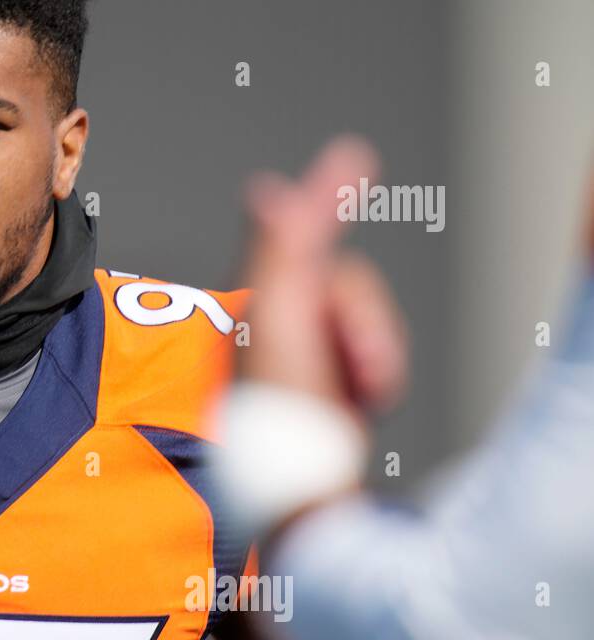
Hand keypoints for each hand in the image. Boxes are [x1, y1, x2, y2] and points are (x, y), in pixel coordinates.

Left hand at [239, 135, 408, 420]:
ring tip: (352, 390)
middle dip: (364, 321)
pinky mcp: (333, 377)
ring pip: (368, 318)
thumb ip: (280, 251)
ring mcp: (307, 349)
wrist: (309, 482)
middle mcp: (278, 319)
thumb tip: (269, 189)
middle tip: (354, 363)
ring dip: (374, 353)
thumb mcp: (278, 319)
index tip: (352, 157)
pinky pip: (376, 353)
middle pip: (349, 282)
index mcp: (258, 298)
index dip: (324, 197)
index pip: (296, 234)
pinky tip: (358, 400)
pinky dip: (379, 376)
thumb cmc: (284, 408)